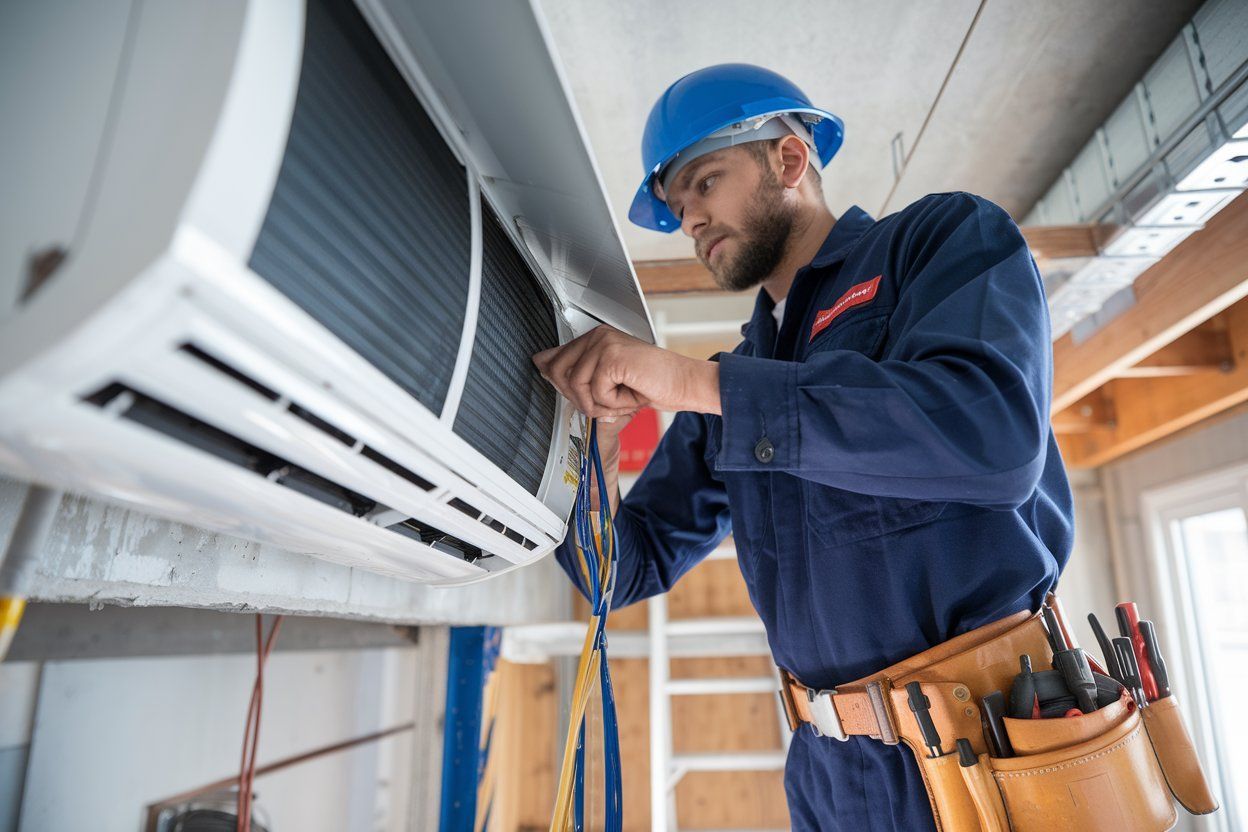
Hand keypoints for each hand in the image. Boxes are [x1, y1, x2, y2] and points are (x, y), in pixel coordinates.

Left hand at [532, 325, 720, 417]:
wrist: (684, 384)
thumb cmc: (654, 383)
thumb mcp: (608, 383)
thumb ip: (580, 378)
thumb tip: (545, 371)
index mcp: (596, 337)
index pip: (555, 357)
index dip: (556, 379)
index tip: (570, 391)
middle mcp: (598, 335)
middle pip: (557, 372)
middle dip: (578, 397)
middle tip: (605, 404)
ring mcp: (604, 343)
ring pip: (576, 385)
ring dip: (599, 403)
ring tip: (622, 400)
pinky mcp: (612, 357)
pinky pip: (596, 392)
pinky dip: (614, 403)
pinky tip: (632, 395)